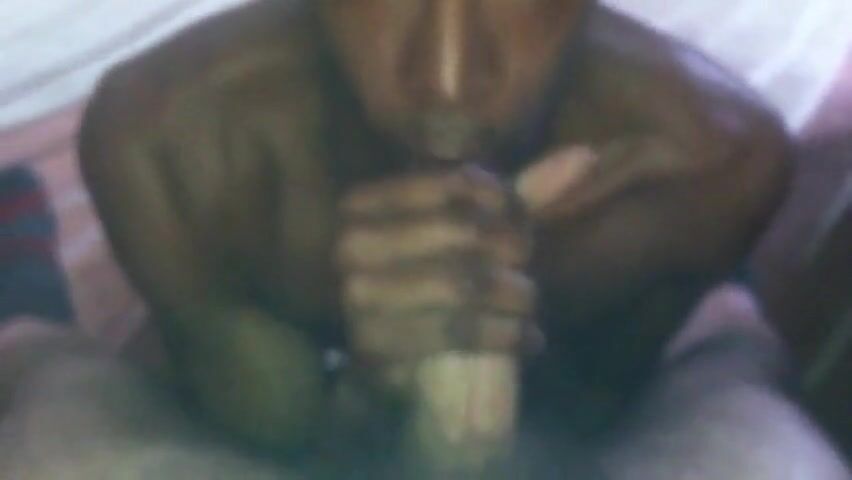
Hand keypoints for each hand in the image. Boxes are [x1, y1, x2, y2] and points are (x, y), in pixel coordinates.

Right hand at [337, 166, 537, 365]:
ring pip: (463, 284)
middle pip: (464, 231)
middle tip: (526, 265)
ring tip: (528, 305)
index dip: (504, 200)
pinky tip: (528, 338)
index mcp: (364, 203)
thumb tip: (585, 156)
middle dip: (512, 248)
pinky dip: (506, 335)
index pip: (454, 182)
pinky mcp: (374, 345)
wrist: (389, 361)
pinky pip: (458, 331)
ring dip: (515, 295)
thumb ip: (516, 197)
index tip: (521, 222)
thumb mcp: (465, 233)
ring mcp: (358, 296)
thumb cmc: (433, 280)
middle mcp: (352, 244)